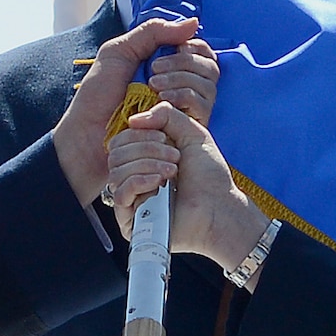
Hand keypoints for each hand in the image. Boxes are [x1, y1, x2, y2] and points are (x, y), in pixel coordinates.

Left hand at [53, 17, 201, 206]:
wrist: (85, 136)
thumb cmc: (97, 97)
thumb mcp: (119, 53)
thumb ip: (153, 33)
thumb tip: (193, 22)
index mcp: (168, 69)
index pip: (202, 52)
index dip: (193, 46)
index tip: (173, 48)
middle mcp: (181, 91)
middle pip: (210, 68)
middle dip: (184, 62)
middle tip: (153, 70)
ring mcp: (184, 114)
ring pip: (208, 88)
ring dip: (182, 79)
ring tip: (153, 87)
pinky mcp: (184, 134)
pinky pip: (202, 110)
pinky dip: (184, 98)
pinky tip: (162, 102)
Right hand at [105, 101, 272, 284]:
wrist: (219, 208)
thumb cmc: (209, 176)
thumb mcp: (191, 133)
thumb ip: (166, 115)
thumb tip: (133, 120)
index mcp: (143, 159)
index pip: (121, 140)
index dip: (141, 133)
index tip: (167, 138)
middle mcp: (134, 177)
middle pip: (116, 153)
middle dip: (147, 149)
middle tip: (175, 157)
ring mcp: (131, 199)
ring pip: (116, 171)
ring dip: (147, 164)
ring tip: (173, 172)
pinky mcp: (130, 220)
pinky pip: (119, 193)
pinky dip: (138, 181)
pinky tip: (159, 182)